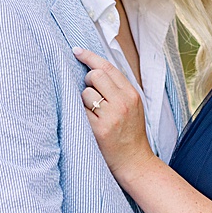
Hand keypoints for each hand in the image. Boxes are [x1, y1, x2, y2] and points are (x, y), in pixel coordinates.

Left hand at [72, 47, 152, 174]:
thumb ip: (118, 89)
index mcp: (131, 95)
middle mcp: (122, 103)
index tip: (77, 50)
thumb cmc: (130, 133)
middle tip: (90, 93)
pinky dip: (79, 114)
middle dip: (87, 80)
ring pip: (85, 93)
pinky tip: (87, 122)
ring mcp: (110, 116)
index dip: (90, 57)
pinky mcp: (98, 129)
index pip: (108, 68)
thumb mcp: (132, 107)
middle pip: (95, 76)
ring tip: (93, 113)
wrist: (135, 162)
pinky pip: (80, 111)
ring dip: (83, 100)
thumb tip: (94, 69)